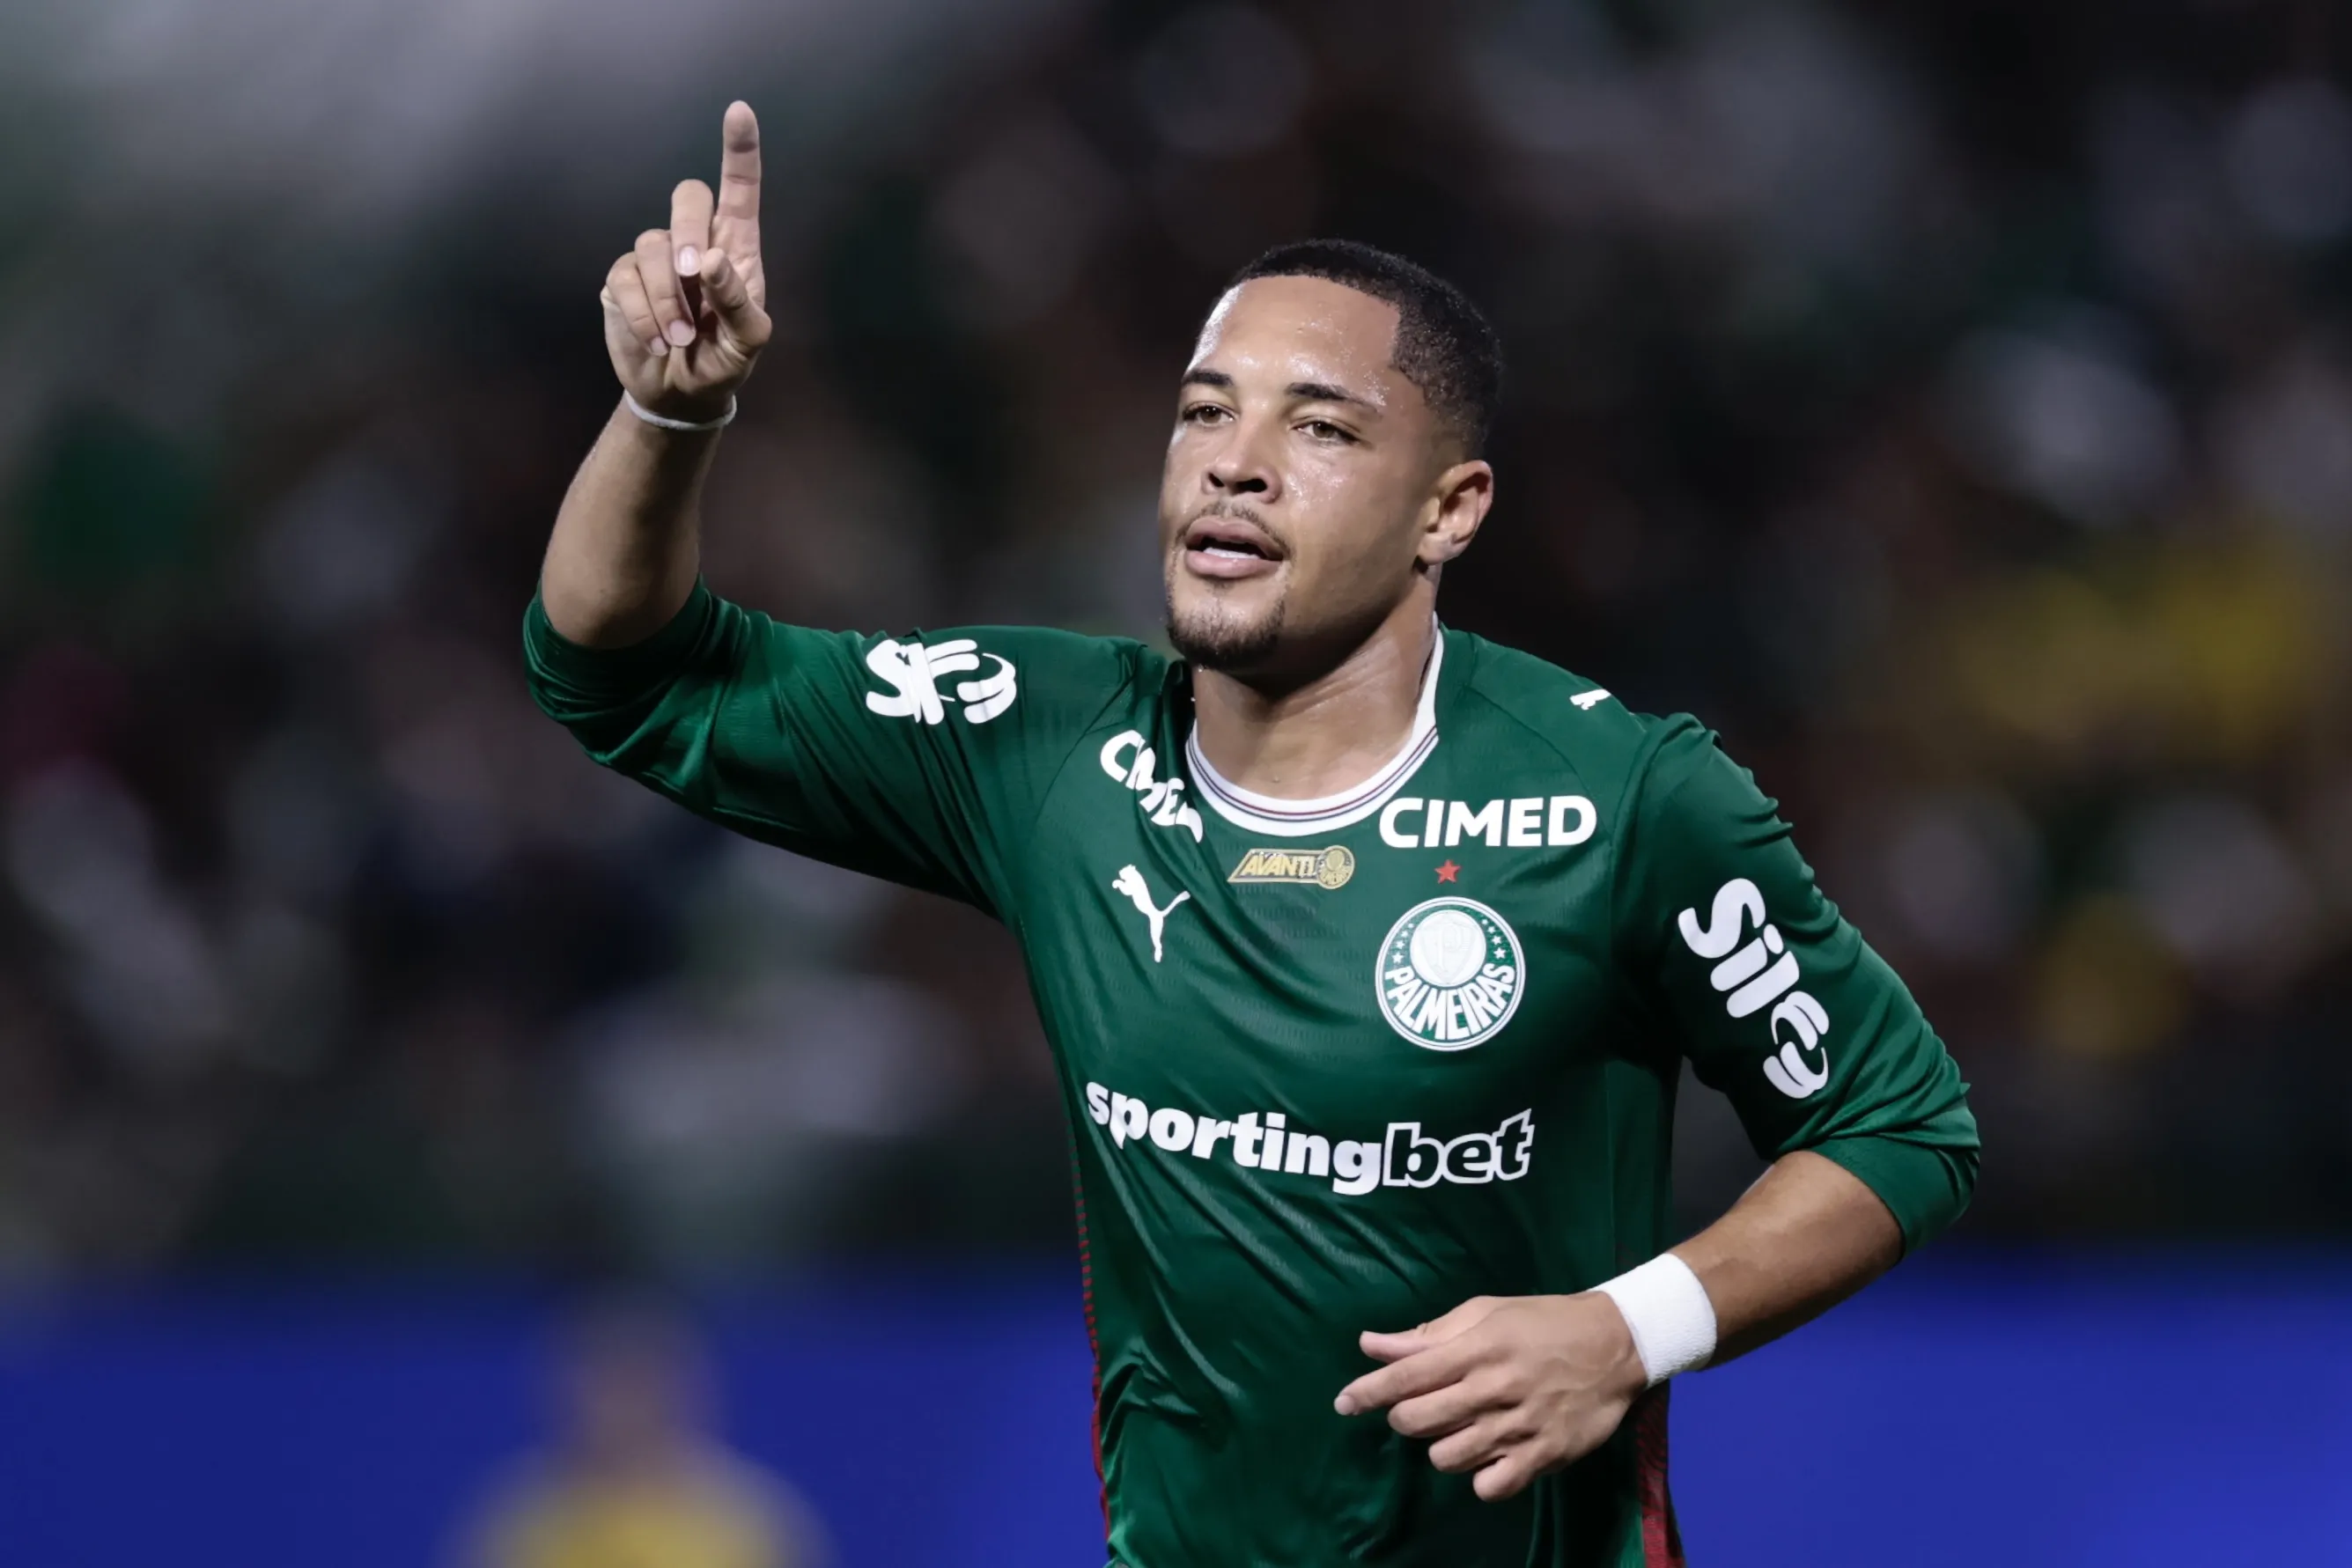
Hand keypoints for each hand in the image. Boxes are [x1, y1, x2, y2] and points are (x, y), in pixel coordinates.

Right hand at [599, 100, 772, 423]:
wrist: (681, 394)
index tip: (739, 111)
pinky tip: (657, 342)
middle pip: (687, 197)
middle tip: (695, 272)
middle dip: (689, 228)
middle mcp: (695, 242)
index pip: (739, 189)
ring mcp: (655, 259)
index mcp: (735, 248)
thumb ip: (738, 304)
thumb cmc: (723, 361)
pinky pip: (625, 280)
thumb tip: (711, 262)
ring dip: (666, 297)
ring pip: (651, 245)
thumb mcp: (747, 343)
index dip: (739, 150)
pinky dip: (642, 315)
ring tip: (678, 339)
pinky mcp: (623, 281)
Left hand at [1333, 1293, 1646, 1501]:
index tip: (1343, 1403)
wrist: (1616, 1344)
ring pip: (1448, 1457)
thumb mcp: (1485, 1312)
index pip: (1405, 1376)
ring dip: (1441, 1446)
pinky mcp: (1544, 1456)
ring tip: (1459, 1427)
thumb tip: (1370, 1345)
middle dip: (1403, 1418)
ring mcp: (1519, 1427)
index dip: (1366, 1392)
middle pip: (1417, 1422)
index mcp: (1476, 1348)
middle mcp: (1493, 1389)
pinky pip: (1490, 1487)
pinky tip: (1487, 1456)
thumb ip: (1427, 1334)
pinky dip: (1480, 1478)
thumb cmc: (1542, 1321)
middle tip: (1417, 1408)